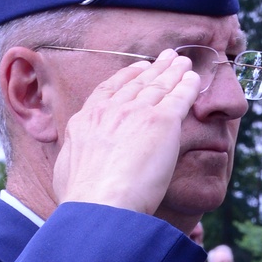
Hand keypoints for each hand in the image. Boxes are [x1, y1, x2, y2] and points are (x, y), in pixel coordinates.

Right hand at [53, 50, 200, 214]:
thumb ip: (74, 156)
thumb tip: (76, 160)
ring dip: (173, 72)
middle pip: (137, 83)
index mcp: (87, 121)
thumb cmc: (82, 199)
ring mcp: (137, 114)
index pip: (109, 91)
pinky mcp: (163, 122)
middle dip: (154, 68)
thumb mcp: (66, 169)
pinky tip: (195, 79)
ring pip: (159, 86)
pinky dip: (188, 86)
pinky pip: (180, 97)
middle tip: (166, 57)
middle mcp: (111, 111)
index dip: (127, 76)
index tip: (138, 68)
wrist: (100, 204)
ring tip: (182, 62)